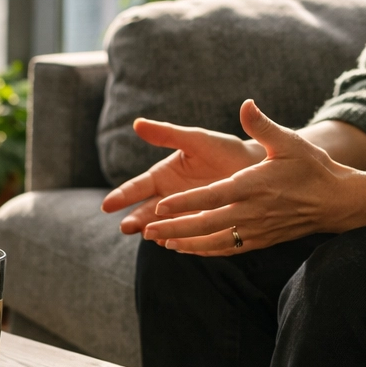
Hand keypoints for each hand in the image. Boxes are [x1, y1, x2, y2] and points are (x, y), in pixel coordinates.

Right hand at [100, 117, 265, 233]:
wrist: (257, 169)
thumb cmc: (226, 150)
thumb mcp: (196, 140)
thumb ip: (167, 134)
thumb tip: (137, 123)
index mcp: (163, 175)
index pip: (137, 187)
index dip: (122, 196)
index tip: (108, 205)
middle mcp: (169, 198)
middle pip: (146, 211)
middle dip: (136, 219)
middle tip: (127, 227)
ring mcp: (184, 214)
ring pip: (163, 226)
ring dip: (155, 231)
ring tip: (149, 235)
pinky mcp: (201, 227)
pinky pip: (186, 236)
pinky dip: (178, 239)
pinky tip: (173, 242)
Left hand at [141, 100, 365, 254]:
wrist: (337, 201)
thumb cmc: (311, 167)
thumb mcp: (289, 142)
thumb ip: (263, 126)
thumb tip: (246, 104)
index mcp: (255, 185)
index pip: (214, 197)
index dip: (187, 203)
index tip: (161, 205)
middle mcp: (253, 211)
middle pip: (207, 224)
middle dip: (176, 228)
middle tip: (146, 229)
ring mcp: (256, 229)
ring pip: (214, 241)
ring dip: (186, 243)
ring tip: (159, 241)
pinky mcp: (260, 240)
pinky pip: (227, 249)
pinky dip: (204, 251)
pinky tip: (185, 249)